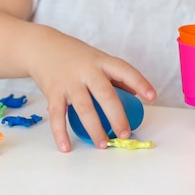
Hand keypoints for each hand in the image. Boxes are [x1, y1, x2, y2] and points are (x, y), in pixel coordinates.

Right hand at [27, 29, 156, 151]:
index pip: (124, 70)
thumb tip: (135, 95)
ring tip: (103, 144)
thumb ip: (115, 75)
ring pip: (84, 108)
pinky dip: (61, 133)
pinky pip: (58, 115)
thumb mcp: (97, 58)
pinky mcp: (53, 91)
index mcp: (101, 61)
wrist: (42, 47)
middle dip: (116, 116)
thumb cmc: (75, 56)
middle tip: (125, 133)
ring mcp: (69, 81)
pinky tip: (66, 146)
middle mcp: (86, 70)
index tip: (152, 96)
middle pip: (105, 94)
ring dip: (94, 128)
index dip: (139, 82)